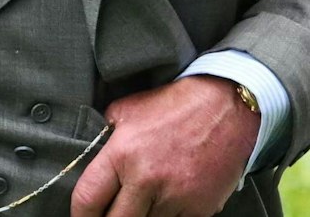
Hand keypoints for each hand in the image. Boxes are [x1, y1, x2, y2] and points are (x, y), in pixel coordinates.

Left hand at [71, 75, 259, 216]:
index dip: (79, 216)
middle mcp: (147, 179)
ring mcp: (174, 197)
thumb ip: (107, 134)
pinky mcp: (198, 208)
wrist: (230, 105)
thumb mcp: (131, 108)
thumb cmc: (179, 104)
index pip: (86, 200)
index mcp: (123, 153)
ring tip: (144, 204)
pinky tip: (168, 203)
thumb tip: (91, 153)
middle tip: (111, 215)